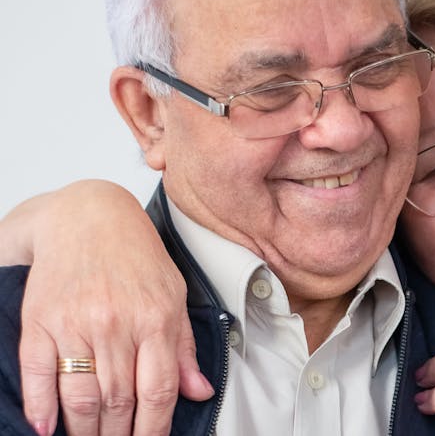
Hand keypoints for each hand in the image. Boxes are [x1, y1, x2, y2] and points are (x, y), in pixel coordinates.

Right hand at [12, 180, 212, 435]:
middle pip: (117, 401)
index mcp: (155, 318)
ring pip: (80, 396)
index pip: (157, 390)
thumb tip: (199, 393)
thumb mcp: (173, 295)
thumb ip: (184, 347)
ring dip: (84, 430)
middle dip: (119, 435)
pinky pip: (38, 373)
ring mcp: (74, 323)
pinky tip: (47, 427)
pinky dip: (40, 407)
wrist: (86, 217)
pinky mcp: (39, 321)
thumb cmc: (136, 256)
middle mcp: (115, 323)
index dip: (154, 428)